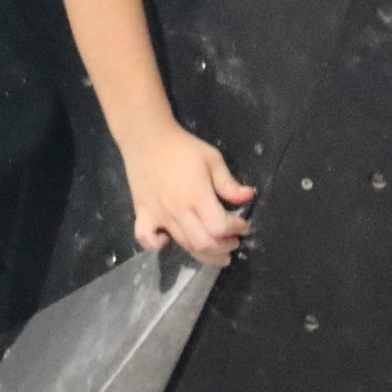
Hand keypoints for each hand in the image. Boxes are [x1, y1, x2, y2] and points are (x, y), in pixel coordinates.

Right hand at [124, 119, 254, 267]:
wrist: (147, 138)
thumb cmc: (182, 148)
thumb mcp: (212, 159)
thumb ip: (228, 182)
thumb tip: (249, 197)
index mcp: (197, 196)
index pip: (220, 226)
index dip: (236, 229)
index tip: (244, 225)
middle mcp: (179, 211)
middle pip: (204, 243)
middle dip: (224, 247)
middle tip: (233, 242)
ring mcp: (159, 215)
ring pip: (183, 245)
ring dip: (204, 254)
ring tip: (217, 250)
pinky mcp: (142, 214)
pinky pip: (145, 240)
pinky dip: (156, 246)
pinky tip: (168, 241)